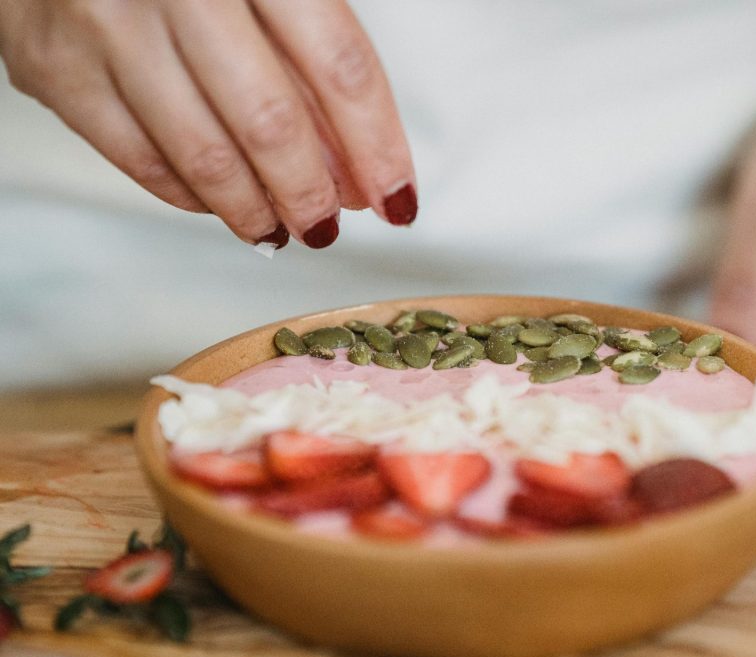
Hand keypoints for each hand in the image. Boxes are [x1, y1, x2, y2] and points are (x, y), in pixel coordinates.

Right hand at [0, 0, 416, 248]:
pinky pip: (138, 159)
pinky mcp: (55, 66)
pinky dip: (190, 196)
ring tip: (280, 229)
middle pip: (271, 123)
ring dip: (255, 210)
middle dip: (311, 193)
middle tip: (326, 224)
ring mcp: (108, 24)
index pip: (340, 64)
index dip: (377, 144)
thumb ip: (311, 55)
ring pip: (204, 154)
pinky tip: (220, 204)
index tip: (396, 197)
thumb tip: (353, 166)